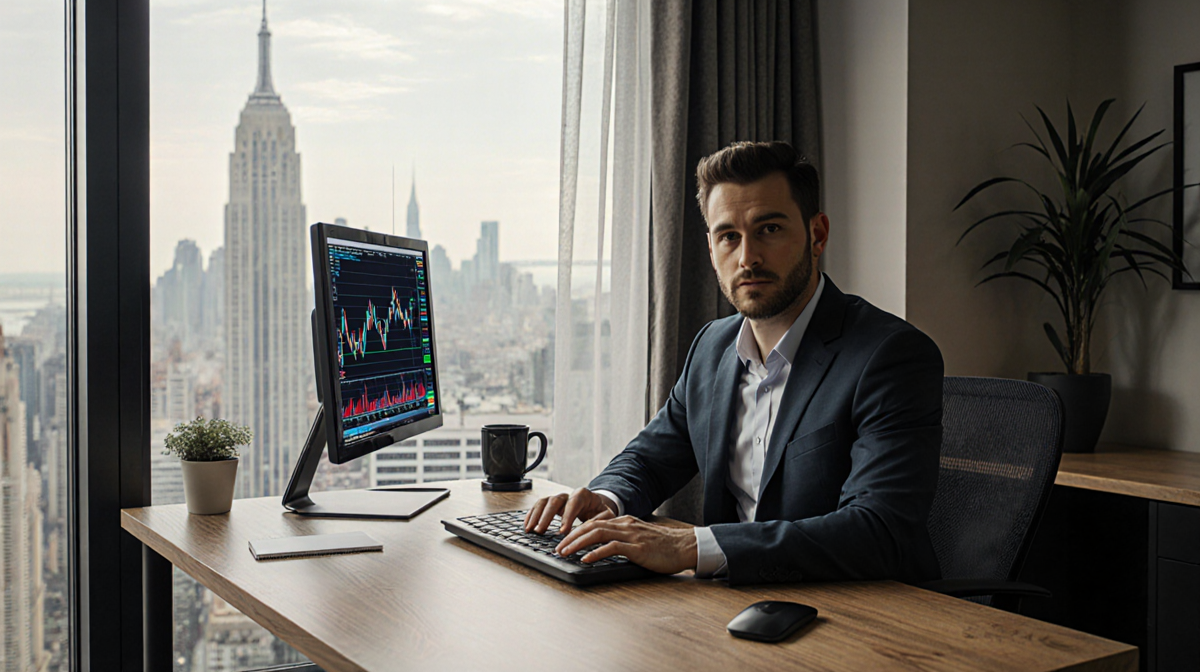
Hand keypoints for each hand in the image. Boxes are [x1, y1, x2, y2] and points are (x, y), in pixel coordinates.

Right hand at [523, 487, 617, 534]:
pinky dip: (532, 515)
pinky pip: (538, 506)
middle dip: (546, 517)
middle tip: (540, 531)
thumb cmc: (601, 511)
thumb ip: (600, 520)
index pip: (573, 503)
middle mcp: (568, 494)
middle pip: (554, 501)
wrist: (597, 505)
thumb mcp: (607, 516)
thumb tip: (590, 528)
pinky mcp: (551, 505)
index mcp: (583, 495)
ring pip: (543, 502)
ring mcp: (558, 499)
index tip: (563, 531)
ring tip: (530, 530)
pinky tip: (527, 525)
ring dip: (535, 516)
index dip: (567, 517)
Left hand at [555, 516, 697, 574]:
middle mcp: (626, 525)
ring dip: (578, 543)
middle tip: (557, 548)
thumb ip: (624, 540)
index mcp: (625, 522)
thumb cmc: (665, 547)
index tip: (564, 541)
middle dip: (571, 536)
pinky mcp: (638, 548)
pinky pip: (612, 547)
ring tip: (565, 552)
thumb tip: (604, 549)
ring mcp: (631, 536)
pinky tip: (586, 559)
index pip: (594, 523)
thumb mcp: (640, 539)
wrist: (686, 546)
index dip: (576, 531)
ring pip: (598, 534)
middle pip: (591, 526)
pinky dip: (596, 553)